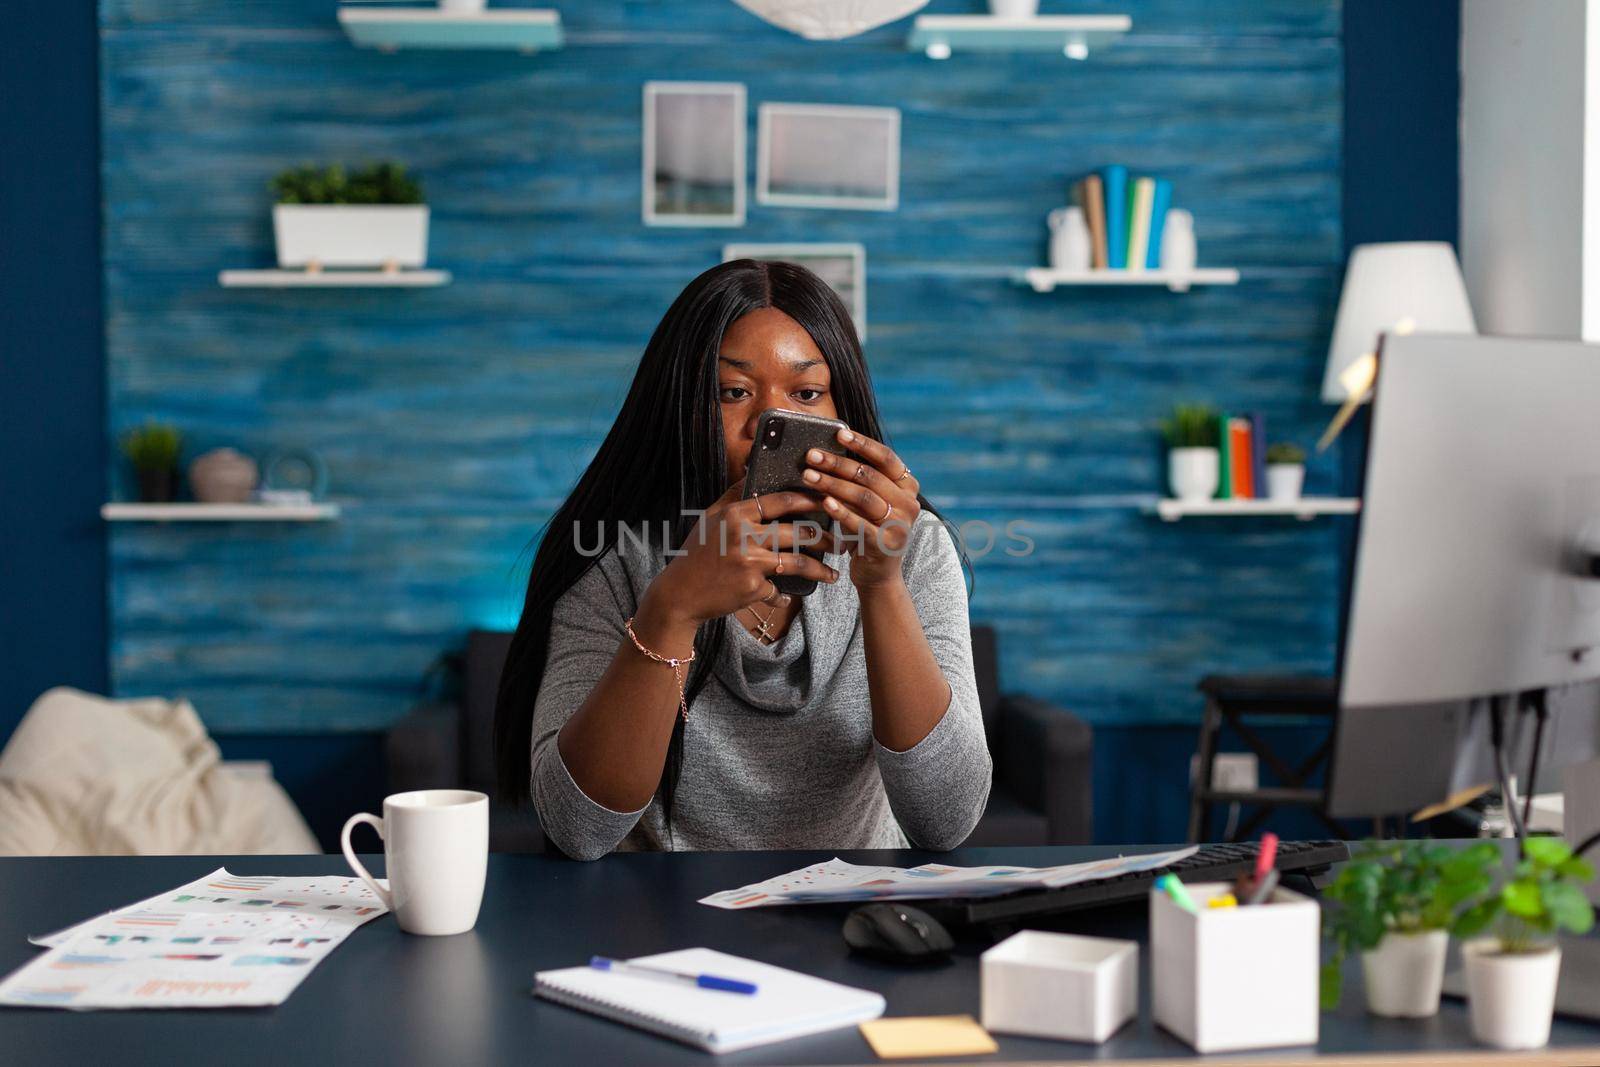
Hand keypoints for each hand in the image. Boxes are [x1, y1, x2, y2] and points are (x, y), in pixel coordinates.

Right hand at [639, 478, 842, 630]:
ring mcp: (749, 562)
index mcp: (735, 514)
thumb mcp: (710, 518)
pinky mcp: (751, 588)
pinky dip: (782, 596)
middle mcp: (743, 535)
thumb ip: (733, 496)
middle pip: (797, 532)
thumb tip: (752, 469)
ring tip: (833, 574)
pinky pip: (777, 591)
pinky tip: (787, 598)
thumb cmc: (697, 553)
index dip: (809, 499)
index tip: (829, 499)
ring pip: (797, 562)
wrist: (679, 594)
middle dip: (825, 538)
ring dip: (820, 570)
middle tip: (841, 542)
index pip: (781, 501)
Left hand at [802, 427, 920, 590]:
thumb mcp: (872, 502)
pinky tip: (824, 501)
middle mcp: (909, 503)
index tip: (838, 433)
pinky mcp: (885, 545)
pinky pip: (859, 523)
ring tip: (808, 476)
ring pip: (863, 497)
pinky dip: (840, 511)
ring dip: (832, 484)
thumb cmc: (868, 529)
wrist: (878, 574)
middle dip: (837, 463)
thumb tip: (829, 449)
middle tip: (811, 455)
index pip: (886, 458)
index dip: (862, 444)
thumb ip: (862, 479)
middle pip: (869, 476)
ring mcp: (900, 525)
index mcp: (908, 486)